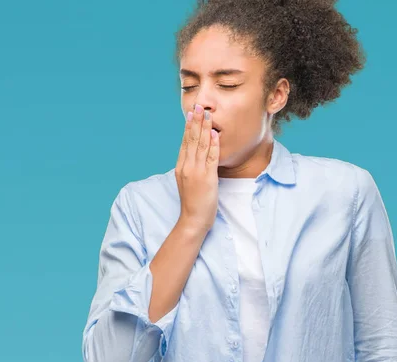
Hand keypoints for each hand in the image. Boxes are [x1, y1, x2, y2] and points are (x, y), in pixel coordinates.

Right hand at [175, 104, 220, 233]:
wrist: (192, 219)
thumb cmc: (192, 202)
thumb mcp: (186, 181)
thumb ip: (190, 167)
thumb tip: (194, 154)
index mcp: (181, 166)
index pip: (185, 142)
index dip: (189, 127)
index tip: (191, 113)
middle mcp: (187, 167)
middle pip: (192, 140)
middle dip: (196, 122)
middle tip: (198, 106)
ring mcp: (196, 172)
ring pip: (201, 145)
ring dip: (205, 128)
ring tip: (207, 114)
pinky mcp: (207, 178)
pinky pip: (211, 158)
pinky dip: (213, 145)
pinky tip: (215, 134)